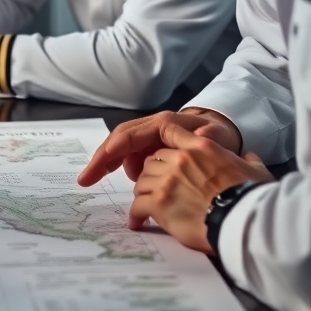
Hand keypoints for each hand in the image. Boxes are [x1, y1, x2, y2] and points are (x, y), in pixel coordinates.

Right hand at [78, 109, 242, 187]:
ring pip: (125, 149)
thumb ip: (201, 140)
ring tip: (135, 186)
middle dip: (101, 160)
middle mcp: (152, 126)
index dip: (108, 154)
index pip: (127, 137)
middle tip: (86, 180)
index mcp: (163, 124)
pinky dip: (129, 167)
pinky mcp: (152, 144)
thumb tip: (188, 146)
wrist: (225, 132)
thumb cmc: (220, 137)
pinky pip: (134, 155)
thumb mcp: (215, 139)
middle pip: (118, 140)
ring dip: (119, 165)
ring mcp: (151, 135)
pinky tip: (139, 182)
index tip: (93, 173)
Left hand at [126, 124, 273, 252]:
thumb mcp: (256, 172)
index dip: (161, 145)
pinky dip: (136, 214)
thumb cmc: (253, 197)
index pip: (169, 132)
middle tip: (156, 189)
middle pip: (152, 161)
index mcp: (200, 147)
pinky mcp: (159, 202)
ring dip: (144, 193)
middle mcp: (180, 159)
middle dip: (153, 175)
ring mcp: (167, 180)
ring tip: (148, 206)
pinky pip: (138, 205)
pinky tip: (138, 221)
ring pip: (142, 182)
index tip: (158, 156)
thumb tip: (250, 157)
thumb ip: (248, 161)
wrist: (246, 221)